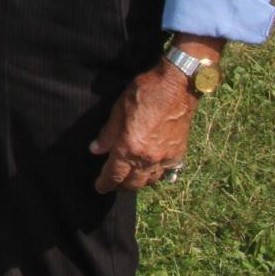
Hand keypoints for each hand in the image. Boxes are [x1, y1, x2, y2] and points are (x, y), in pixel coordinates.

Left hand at [90, 62, 198, 192]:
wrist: (177, 88)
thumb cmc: (145, 93)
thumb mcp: (118, 109)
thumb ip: (108, 133)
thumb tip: (95, 150)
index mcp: (130, 147)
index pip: (115, 174)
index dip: (106, 183)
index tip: (100, 187)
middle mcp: (148, 158)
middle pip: (133, 183)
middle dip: (120, 186)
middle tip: (112, 184)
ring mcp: (165, 158)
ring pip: (150, 181)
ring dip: (138, 183)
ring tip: (129, 179)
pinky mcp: (178, 154)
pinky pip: (165, 173)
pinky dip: (155, 176)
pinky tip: (149, 171)